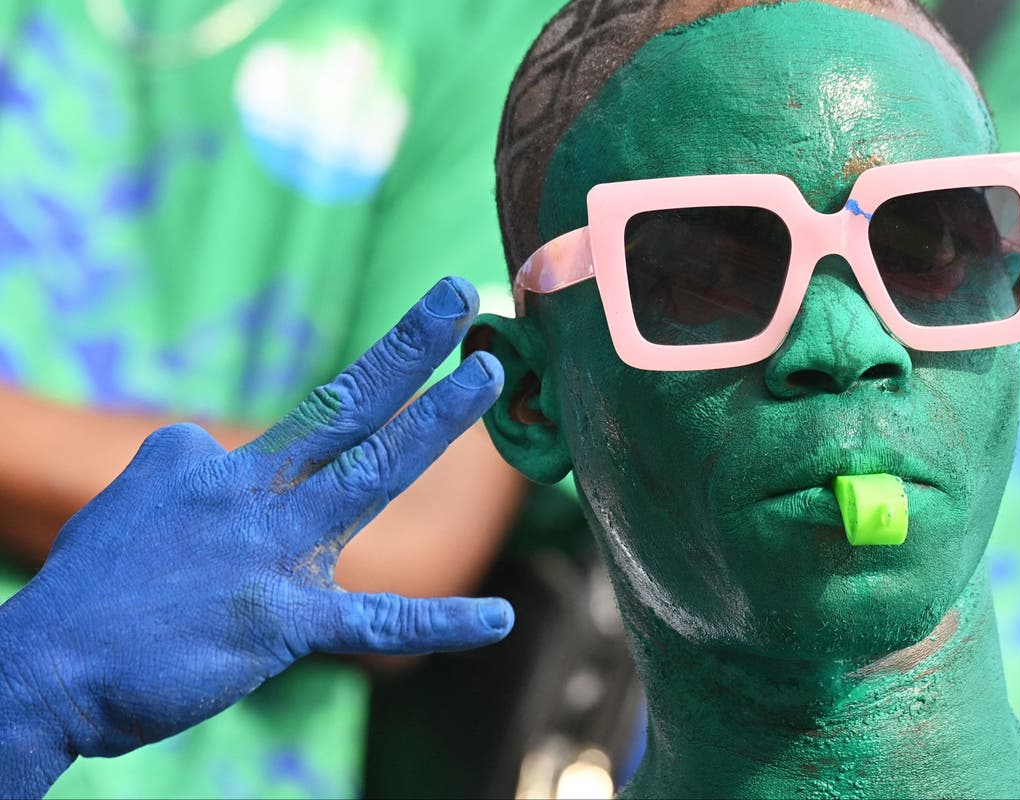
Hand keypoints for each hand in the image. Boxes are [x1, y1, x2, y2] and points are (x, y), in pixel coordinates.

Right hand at [0, 277, 511, 795]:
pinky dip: (443, 621)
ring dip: (433, 421)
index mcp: (229, 470)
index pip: (321, 411)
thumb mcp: (141, 499)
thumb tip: (215, 449)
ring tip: (488, 376)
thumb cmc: (99, 584)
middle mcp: (258, 497)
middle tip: (464, 295)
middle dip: (410, 348)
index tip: (436, 318)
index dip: (388, 360)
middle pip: (347, 408)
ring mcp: (275, 555)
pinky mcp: (285, 625)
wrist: (49, 666)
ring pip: (369, 475)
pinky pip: (378, 621)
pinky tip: (499, 615)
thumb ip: (193, 467)